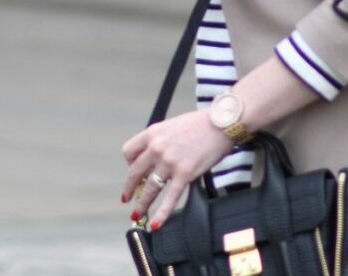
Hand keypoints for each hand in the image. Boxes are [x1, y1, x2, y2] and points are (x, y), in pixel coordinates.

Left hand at [121, 110, 230, 229]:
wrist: (220, 124)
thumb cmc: (198, 124)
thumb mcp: (170, 126)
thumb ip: (159, 140)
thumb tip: (152, 158)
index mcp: (152, 133)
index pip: (128, 152)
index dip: (129, 164)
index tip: (133, 170)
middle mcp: (157, 147)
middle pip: (134, 173)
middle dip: (129, 189)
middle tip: (127, 198)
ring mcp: (170, 162)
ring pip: (149, 189)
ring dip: (141, 205)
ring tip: (137, 215)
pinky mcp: (185, 174)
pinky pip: (170, 199)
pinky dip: (161, 214)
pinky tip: (155, 223)